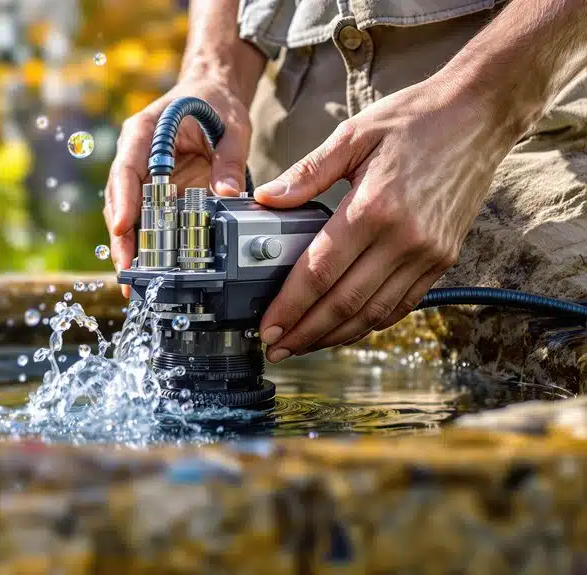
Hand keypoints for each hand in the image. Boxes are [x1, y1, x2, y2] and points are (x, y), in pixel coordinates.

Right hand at [104, 78, 251, 292]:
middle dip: (121, 235)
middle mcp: (136, 154)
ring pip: (127, 213)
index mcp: (147, 130)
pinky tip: (147, 269)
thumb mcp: (232, 125)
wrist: (211, 92)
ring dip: (128, 246)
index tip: (123, 227)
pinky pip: (144, 218)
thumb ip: (230, 158)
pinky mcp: (153, 190)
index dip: (124, 199)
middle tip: (126, 267)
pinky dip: (144, 243)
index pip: (127, 166)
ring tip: (133, 279)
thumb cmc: (216, 103)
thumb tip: (228, 194)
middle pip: (120, 198)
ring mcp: (142, 174)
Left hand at [254, 79, 511, 361]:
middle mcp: (403, 239)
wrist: (479, 114)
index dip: (289, 307)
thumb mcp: (352, 136)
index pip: (319, 272)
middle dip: (305, 333)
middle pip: (344, 304)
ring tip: (303, 344)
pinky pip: (402, 304)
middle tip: (276, 348)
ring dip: (335, 336)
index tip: (266, 327)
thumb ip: (306, 173)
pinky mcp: (444, 259)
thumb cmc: (413, 119)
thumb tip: (265, 199)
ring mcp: (428, 253)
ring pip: (374, 314)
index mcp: (373, 208)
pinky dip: (371, 323)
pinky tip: (346, 328)